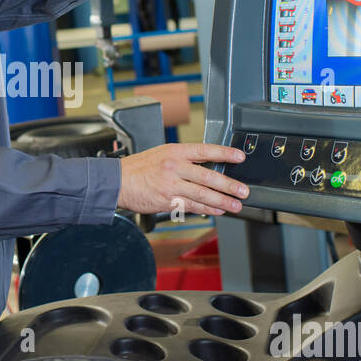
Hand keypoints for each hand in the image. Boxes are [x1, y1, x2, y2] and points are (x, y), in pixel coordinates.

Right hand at [117, 142, 248, 215]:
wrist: (117, 181)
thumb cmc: (138, 168)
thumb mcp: (162, 154)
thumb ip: (184, 159)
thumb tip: (208, 166)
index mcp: (175, 151)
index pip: (205, 150)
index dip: (224, 153)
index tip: (239, 157)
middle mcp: (174, 167)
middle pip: (208, 176)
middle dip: (229, 185)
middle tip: (243, 191)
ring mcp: (171, 185)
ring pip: (202, 194)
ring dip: (222, 201)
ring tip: (235, 205)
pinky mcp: (167, 201)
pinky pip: (191, 206)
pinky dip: (206, 209)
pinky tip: (217, 211)